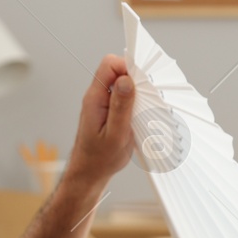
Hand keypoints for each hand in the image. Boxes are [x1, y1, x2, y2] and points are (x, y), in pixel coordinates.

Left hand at [65, 54, 135, 186]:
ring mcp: (104, 102)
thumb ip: (120, 106)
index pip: (110, 65)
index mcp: (95, 98)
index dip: (128, 68)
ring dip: (137, 93)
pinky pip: (124, 97)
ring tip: (144, 110)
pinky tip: (141, 117)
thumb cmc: (100, 158)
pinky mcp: (111, 109)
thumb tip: (126, 80)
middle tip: (146, 99)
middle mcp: (98, 96)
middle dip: (136, 80)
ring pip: (123, 84)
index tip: (143, 82)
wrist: (91, 172)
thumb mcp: (115, 134)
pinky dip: (136, 102)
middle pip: (118, 71)